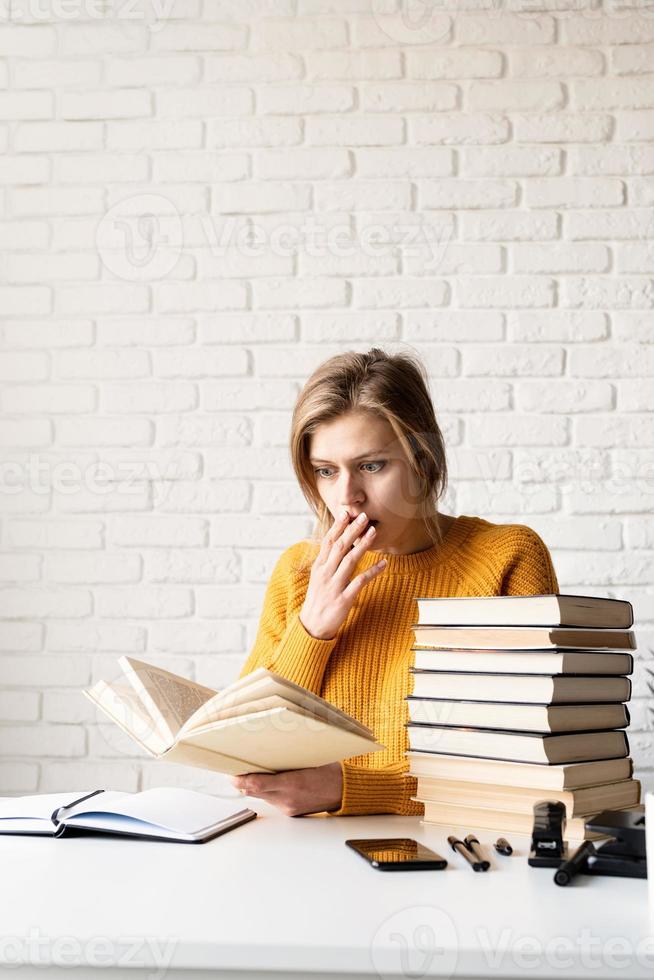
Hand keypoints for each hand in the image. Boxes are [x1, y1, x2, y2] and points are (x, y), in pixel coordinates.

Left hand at [229, 762, 342, 816]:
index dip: (241, 781)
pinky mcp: (290, 812)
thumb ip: (287, 759)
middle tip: (234, 771)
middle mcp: (287, 797)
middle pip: (255, 792)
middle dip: (242, 783)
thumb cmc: (329, 771)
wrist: (344, 791)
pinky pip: (272, 800)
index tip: (232, 774)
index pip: (258, 785)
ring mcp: (288, 806)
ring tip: (250, 773)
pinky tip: (271, 782)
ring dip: (254, 787)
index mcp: (293, 782)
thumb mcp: (309, 759)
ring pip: (262, 797)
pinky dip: (268, 791)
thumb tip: (267, 751)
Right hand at [299, 510, 386, 639]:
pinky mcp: (344, 599)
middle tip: (364, 516)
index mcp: (319, 567)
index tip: (346, 513)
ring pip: (350, 560)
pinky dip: (373, 571)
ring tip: (373, 532)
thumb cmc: (318, 599)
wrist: (312, 626)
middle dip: (352, 530)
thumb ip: (326, 560)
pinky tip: (384, 564)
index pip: (328, 541)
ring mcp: (334, 586)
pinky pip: (360, 582)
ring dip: (363, 545)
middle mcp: (325, 573)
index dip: (338, 526)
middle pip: (340, 547)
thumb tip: (334, 542)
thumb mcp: (317, 577)